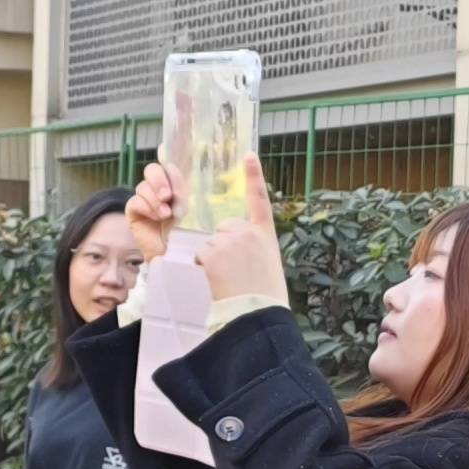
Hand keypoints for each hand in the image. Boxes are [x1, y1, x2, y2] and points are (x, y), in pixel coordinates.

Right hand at [123, 160, 181, 265]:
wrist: (171, 251)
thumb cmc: (181, 229)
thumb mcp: (185, 205)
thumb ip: (180, 187)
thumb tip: (171, 168)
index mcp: (171, 183)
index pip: (166, 164)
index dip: (166, 158)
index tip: (168, 156)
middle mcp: (156, 187)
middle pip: (151, 169)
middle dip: (159, 180)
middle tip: (167, 196)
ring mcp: (143, 198)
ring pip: (143, 187)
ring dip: (156, 200)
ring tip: (166, 215)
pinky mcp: (133, 210)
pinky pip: (136, 201)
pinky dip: (147, 208)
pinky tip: (156, 218)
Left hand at [194, 158, 286, 310]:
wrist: (257, 313)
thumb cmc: (265, 296)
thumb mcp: (268, 264)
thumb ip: (253, 248)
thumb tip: (233, 245)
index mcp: (265, 235)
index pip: (260, 199)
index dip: (254, 176)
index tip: (248, 155)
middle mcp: (248, 232)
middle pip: (224, 229)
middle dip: (222, 246)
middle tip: (234, 271)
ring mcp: (230, 240)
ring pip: (210, 243)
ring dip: (213, 259)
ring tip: (229, 278)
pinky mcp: (213, 251)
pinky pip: (200, 254)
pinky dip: (204, 267)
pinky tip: (219, 279)